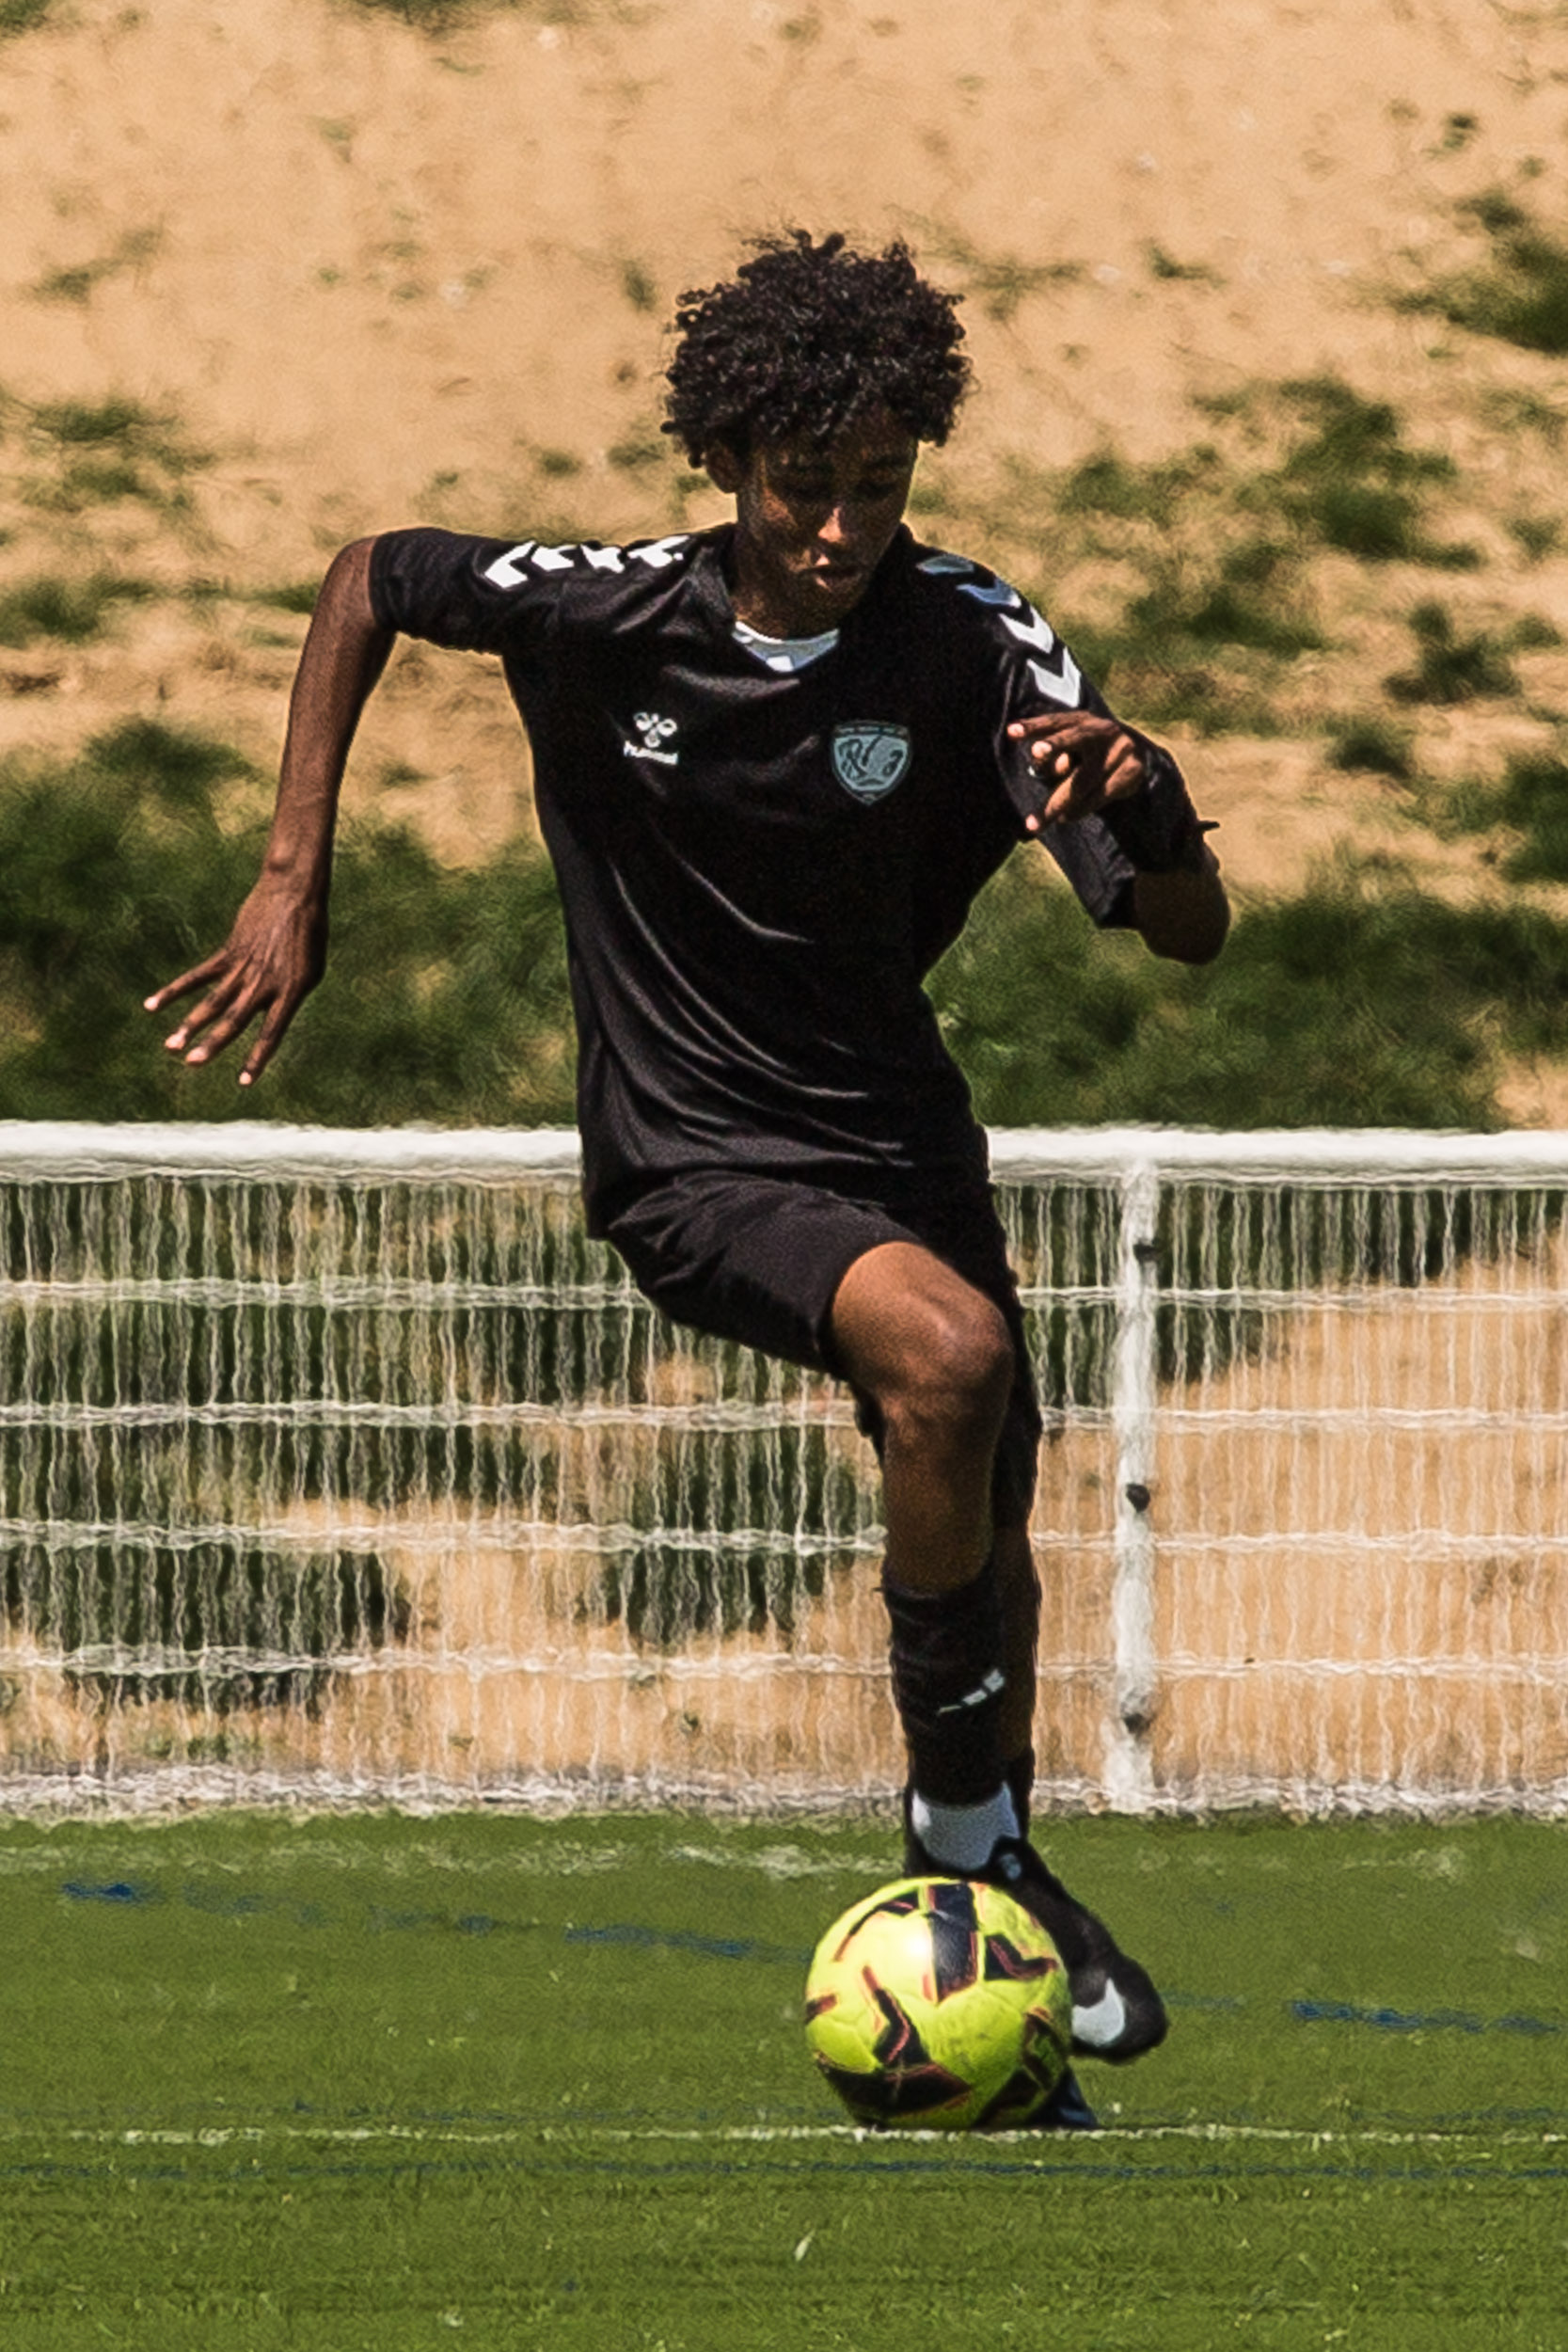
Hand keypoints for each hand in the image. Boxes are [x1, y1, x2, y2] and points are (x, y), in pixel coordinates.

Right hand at [144, 875, 326, 1086]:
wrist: (296, 893)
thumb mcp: (311, 971)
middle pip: (234, 1019)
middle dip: (213, 1043)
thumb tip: (265, 1016)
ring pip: (213, 1001)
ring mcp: (245, 967)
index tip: (242, 1081)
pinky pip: (198, 975)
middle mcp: (265, 983)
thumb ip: (288, 997)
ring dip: (190, 1024)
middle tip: (193, 1063)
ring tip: (171, 1046)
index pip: (272, 1032)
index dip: (257, 1057)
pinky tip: (152, 1005)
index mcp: (292, 992)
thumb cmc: (310, 935)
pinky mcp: (229, 952)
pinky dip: (174, 990)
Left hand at [1006, 711, 1147, 831]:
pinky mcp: (1132, 770)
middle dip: (1056, 744)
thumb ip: (1053, 757)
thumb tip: (1042, 766)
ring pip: (1083, 780)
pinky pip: (1101, 795)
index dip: (1033, 726)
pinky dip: (1081, 809)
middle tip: (1036, 752)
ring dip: (1057, 804)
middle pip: (1076, 737)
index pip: (1054, 722)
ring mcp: (1120, 748)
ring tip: (1035, 823)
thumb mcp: (1070, 750)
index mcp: (1081, 720)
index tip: (1010, 732)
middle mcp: (1101, 729)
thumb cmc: (1088, 754)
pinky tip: (1065, 819)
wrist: (1137, 756)